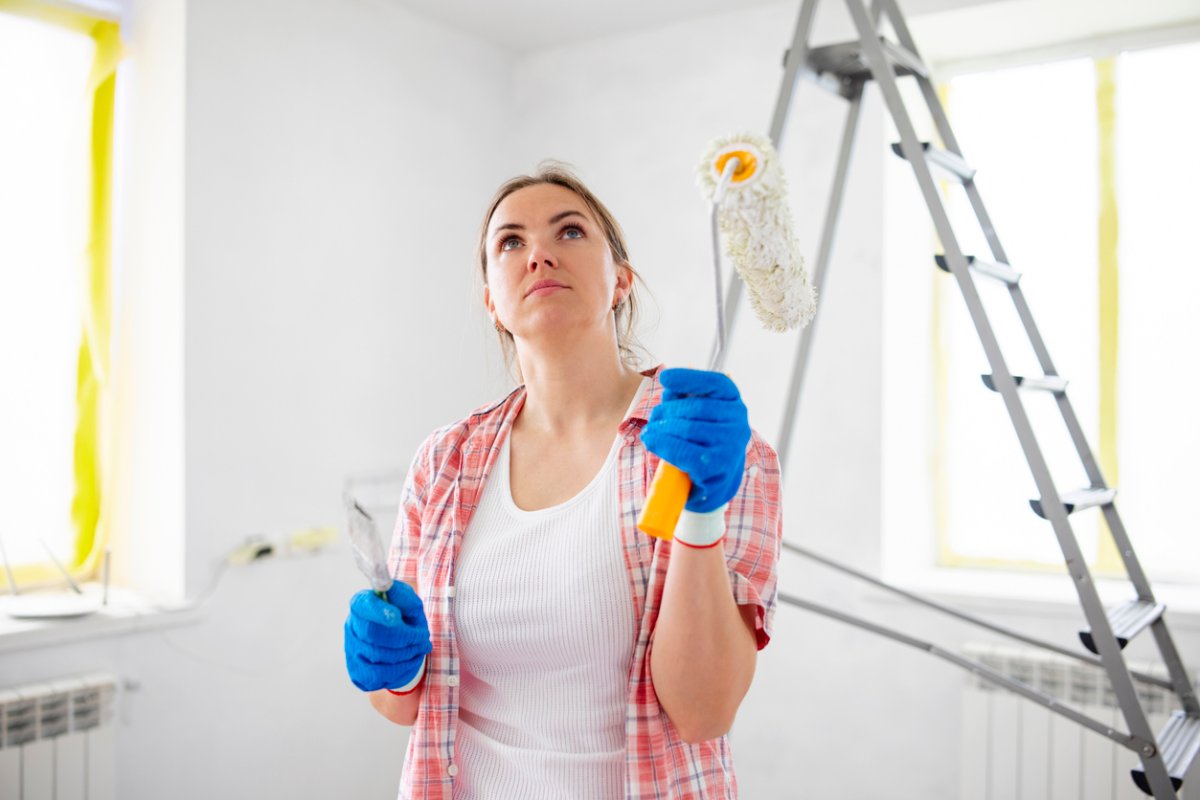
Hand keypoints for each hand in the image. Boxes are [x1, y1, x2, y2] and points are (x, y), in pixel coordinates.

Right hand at [344, 580, 431, 691]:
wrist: (405, 648)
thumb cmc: (407, 621)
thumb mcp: (411, 605)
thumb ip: (404, 596)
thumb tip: (390, 589)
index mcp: (363, 604)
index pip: (363, 604)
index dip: (378, 610)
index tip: (397, 616)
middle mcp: (353, 625)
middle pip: (372, 632)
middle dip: (402, 636)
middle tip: (421, 636)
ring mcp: (352, 649)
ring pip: (377, 655)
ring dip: (406, 653)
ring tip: (418, 648)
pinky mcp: (357, 671)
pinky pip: (378, 674)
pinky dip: (400, 668)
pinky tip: (408, 661)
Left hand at [640, 368, 751, 512]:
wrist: (714, 486)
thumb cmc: (701, 445)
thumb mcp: (694, 419)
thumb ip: (683, 400)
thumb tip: (669, 389)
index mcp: (734, 404)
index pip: (716, 383)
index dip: (689, 378)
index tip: (665, 377)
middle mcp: (739, 423)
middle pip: (696, 407)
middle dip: (667, 411)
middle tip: (652, 419)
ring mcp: (731, 446)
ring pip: (687, 428)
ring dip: (661, 430)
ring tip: (649, 434)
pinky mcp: (718, 467)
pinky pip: (683, 451)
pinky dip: (663, 446)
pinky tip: (653, 444)